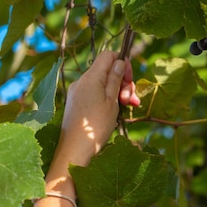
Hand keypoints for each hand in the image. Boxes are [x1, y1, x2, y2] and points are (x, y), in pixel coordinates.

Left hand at [56, 51, 139, 166]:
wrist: (75, 150)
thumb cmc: (96, 126)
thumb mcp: (112, 101)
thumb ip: (115, 79)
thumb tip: (119, 62)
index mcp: (91, 78)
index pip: (108, 56)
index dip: (122, 62)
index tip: (130, 78)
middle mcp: (81, 81)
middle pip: (106, 71)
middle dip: (123, 81)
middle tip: (131, 99)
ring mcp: (77, 92)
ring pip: (102, 84)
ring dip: (117, 92)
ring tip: (128, 106)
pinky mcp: (76, 103)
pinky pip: (95, 93)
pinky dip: (107, 98)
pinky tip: (116, 110)